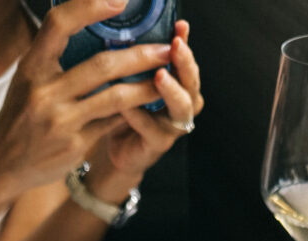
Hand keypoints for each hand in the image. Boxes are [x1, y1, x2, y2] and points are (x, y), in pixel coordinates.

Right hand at [0, 0, 173, 202]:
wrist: (3, 163)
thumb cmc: (21, 115)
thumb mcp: (27, 79)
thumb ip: (54, 56)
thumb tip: (91, 24)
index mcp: (31, 67)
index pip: (59, 24)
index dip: (89, 7)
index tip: (119, 0)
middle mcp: (45, 92)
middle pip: (102, 65)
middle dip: (140, 55)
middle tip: (166, 48)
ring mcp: (62, 121)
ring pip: (115, 97)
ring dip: (145, 87)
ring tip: (165, 78)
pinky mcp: (75, 145)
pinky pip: (112, 123)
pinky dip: (132, 112)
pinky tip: (147, 104)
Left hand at [92, 20, 203, 180]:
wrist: (116, 148)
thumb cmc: (125, 111)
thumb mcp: (133, 80)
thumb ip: (140, 61)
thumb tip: (132, 25)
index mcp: (179, 87)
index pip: (186, 62)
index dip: (186, 44)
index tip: (180, 25)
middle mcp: (182, 106)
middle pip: (192, 83)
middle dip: (184, 64)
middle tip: (175, 47)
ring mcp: (172, 127)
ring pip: (182, 107)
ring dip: (172, 90)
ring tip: (160, 76)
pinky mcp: (157, 145)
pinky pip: (153, 129)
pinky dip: (141, 117)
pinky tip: (128, 107)